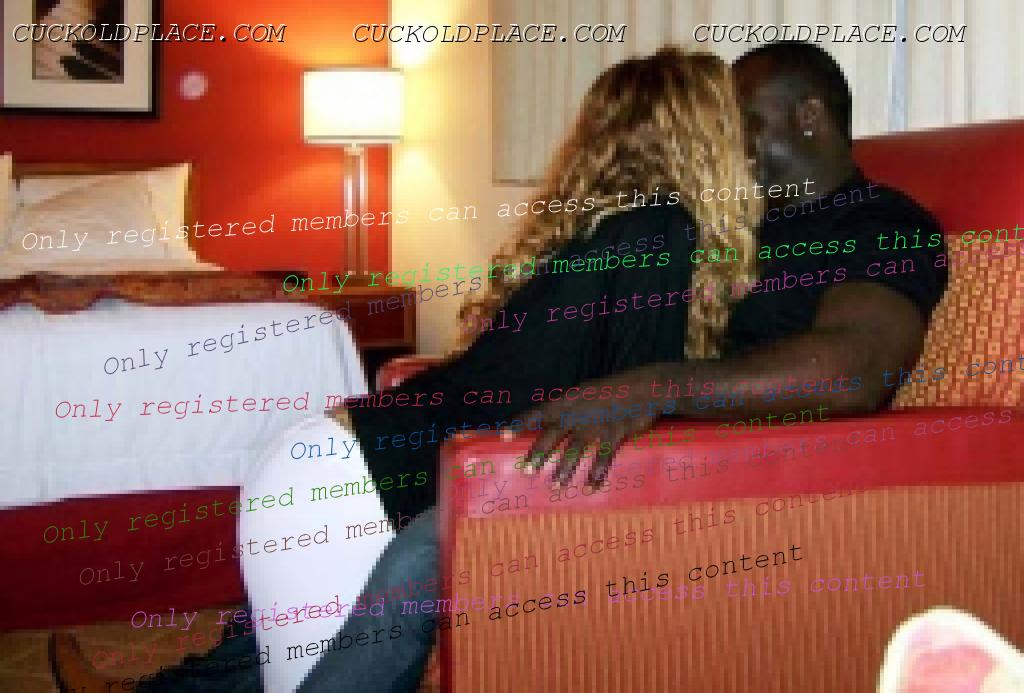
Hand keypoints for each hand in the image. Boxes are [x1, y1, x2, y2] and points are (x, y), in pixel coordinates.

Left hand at [521, 366, 664, 487]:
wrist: (644, 387)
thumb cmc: (612, 392)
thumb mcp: (586, 393)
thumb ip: (569, 408)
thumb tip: (550, 425)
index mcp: (569, 400)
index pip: (539, 411)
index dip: (520, 423)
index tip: (502, 436)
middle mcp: (578, 412)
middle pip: (552, 435)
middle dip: (538, 454)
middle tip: (527, 471)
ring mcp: (596, 423)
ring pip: (575, 449)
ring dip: (565, 469)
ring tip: (556, 487)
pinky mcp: (615, 433)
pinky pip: (603, 456)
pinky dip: (597, 473)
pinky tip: (590, 487)